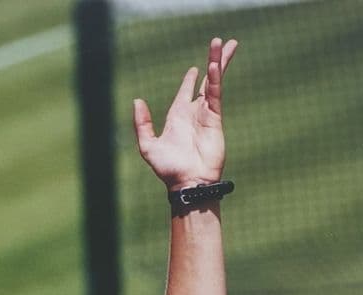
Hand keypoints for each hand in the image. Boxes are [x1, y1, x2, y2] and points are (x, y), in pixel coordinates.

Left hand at [133, 37, 237, 189]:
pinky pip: (215, 94)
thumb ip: (142, 124)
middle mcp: (193, 113)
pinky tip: (216, 65)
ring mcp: (205, 115)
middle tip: (218, 43)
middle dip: (212, 62)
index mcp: (178, 117)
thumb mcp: (148, 146)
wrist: (187, 182)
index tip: (195, 68)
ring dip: (218, 62)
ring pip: (213, 82)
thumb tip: (137, 100)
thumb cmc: (168, 170)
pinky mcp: (214, 119)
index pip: (186, 92)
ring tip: (225, 43)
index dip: (190, 80)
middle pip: (205, 81)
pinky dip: (216, 79)